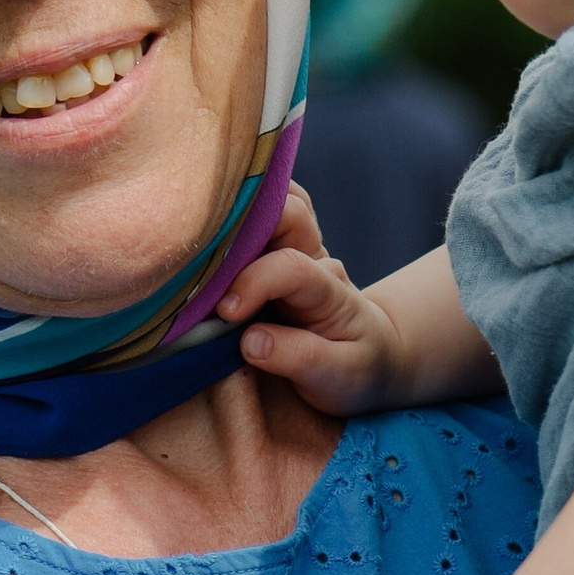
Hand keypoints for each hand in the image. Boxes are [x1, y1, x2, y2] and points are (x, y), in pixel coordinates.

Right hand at [218, 192, 404, 414]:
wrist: (371, 354)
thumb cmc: (354, 367)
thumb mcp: (338, 374)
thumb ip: (297, 358)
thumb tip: (249, 341)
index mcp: (330, 290)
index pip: (291, 267)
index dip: (254, 281)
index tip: (225, 312)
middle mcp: (316, 258)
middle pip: (289, 213)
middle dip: (245, 225)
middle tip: (202, 258)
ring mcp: (300, 248)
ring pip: (279, 200)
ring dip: (244, 207)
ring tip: (203, 231)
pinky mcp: (281, 249)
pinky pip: (266, 212)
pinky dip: (243, 208)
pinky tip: (214, 218)